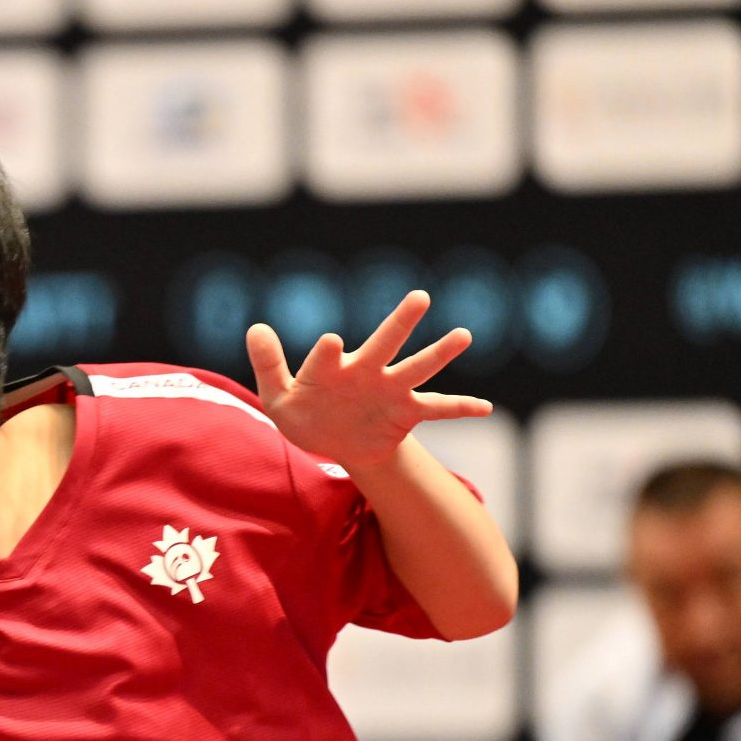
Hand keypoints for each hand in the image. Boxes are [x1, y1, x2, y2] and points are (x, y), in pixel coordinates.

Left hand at [246, 290, 487, 470]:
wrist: (334, 443)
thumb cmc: (305, 414)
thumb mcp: (279, 398)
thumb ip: (270, 366)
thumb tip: (255, 327)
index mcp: (331, 368)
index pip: (328, 356)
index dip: (328, 351)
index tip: (331, 341)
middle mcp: (366, 372)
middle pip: (384, 344)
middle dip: (400, 323)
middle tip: (419, 297)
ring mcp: (389, 390)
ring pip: (417, 368)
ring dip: (439, 354)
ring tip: (463, 335)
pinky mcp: (406, 412)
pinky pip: (438, 408)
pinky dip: (461, 407)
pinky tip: (485, 407)